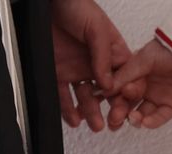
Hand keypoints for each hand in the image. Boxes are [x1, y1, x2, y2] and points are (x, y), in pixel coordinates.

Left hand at [51, 0, 141, 130]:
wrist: (45, 1)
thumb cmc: (75, 4)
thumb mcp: (96, 27)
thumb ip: (103, 56)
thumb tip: (108, 84)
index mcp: (111, 52)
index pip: (124, 78)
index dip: (126, 92)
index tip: (123, 101)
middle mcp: (95, 63)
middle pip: (108, 93)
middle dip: (112, 109)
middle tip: (113, 120)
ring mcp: (77, 69)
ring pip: (87, 98)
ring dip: (91, 113)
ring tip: (95, 124)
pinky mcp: (59, 73)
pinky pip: (64, 97)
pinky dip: (69, 110)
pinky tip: (75, 119)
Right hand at [110, 38, 171, 129]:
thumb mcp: (145, 58)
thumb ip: (126, 74)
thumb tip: (106, 88)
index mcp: (135, 72)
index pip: (119, 89)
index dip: (114, 96)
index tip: (110, 101)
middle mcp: (145, 85)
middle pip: (128, 104)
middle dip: (120, 112)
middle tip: (115, 119)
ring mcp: (159, 97)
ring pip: (141, 114)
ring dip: (134, 119)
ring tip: (133, 118)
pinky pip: (158, 118)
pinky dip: (151, 122)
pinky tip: (145, 121)